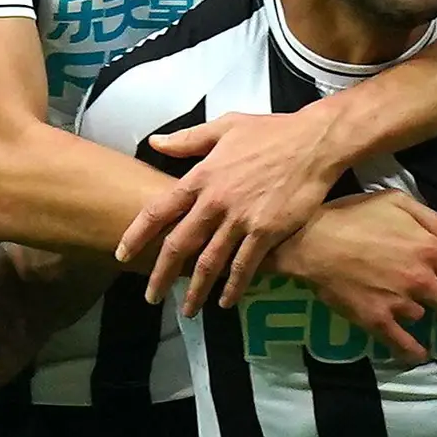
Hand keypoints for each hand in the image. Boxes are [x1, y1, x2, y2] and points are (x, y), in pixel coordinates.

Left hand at [116, 110, 343, 313]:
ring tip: (187, 309)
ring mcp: (241, 220)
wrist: (314, 143)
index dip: (138, 234)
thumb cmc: (271, 132)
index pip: (159, 210)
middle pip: (179, 245)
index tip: (123, 253)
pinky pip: (245, 267)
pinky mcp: (266, 232)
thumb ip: (187, 140)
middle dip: (161, 274)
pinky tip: (226, 301)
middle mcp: (215, 202)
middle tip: (151, 296)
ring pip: (210, 262)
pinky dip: (233, 287)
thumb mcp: (225, 127)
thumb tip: (155, 142)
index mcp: (201, 177)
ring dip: (196, 290)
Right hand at [272, 190, 436, 362]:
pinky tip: (418, 355)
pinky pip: (402, 344)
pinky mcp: (376, 320)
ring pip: (424, 321)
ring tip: (428, 332)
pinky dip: (413, 353)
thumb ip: (433, 221)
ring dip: (428, 327)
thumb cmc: (353, 215)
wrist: (311, 240)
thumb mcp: (397, 202)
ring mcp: (399, 301)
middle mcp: (422, 279)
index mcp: (431, 250)